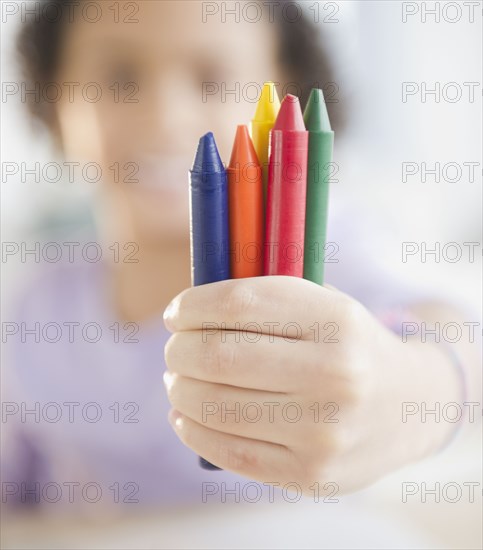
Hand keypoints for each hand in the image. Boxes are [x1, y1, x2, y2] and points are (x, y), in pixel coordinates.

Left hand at [163, 276, 458, 493]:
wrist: (408, 406)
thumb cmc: (349, 347)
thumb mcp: (324, 305)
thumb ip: (265, 302)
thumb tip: (189, 314)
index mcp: (336, 320)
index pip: (238, 305)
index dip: (192, 307)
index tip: (177, 313)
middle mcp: (335, 375)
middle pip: (218, 357)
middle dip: (179, 350)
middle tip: (175, 348)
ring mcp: (323, 431)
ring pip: (215, 407)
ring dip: (180, 389)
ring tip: (179, 380)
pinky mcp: (311, 474)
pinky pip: (229, 452)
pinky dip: (192, 429)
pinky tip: (185, 415)